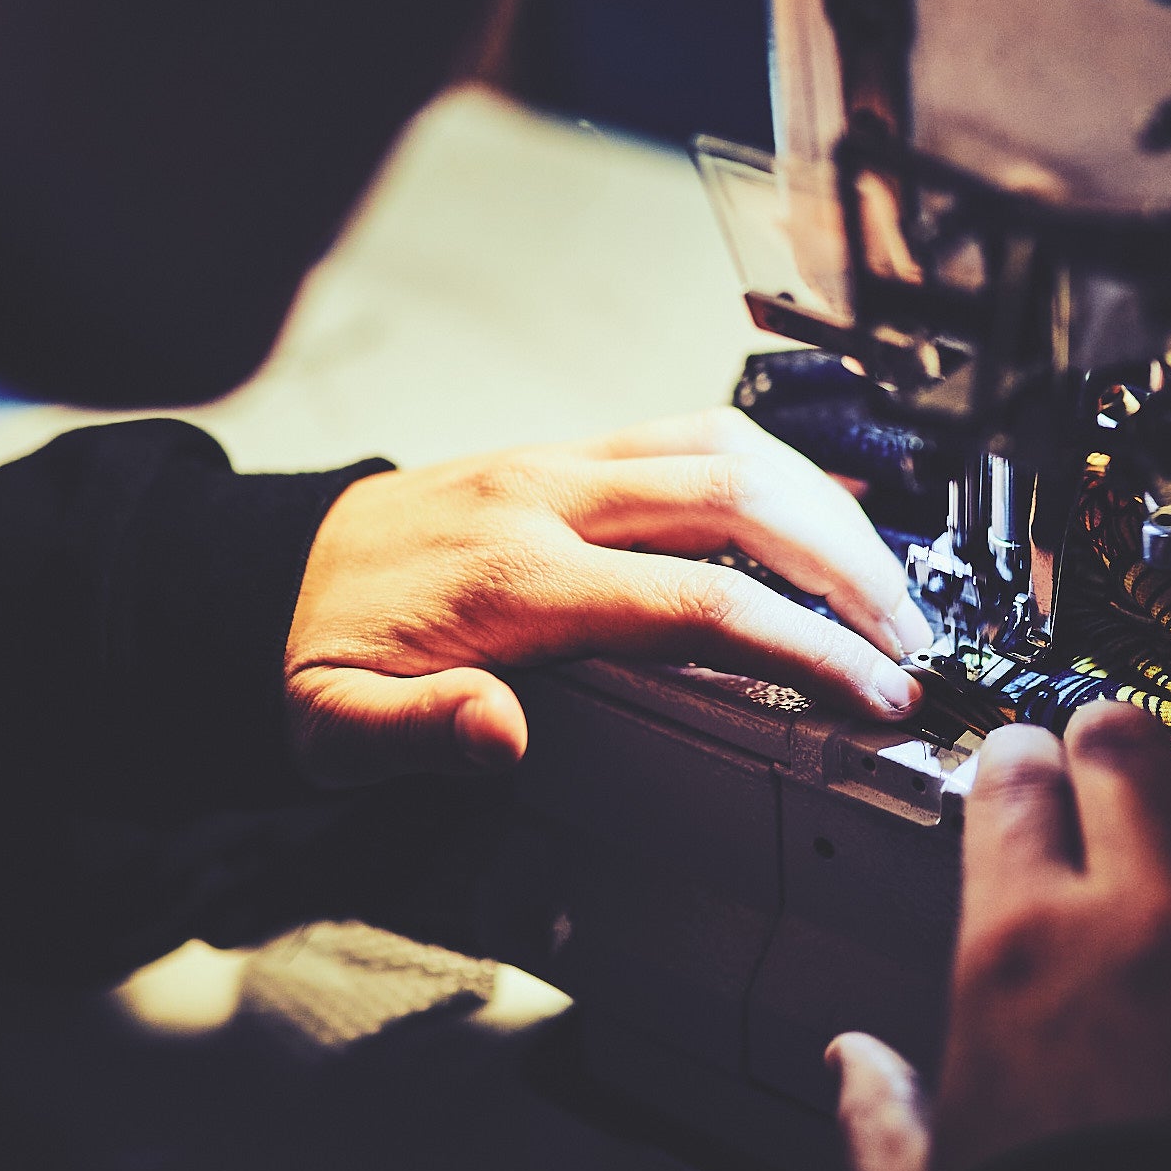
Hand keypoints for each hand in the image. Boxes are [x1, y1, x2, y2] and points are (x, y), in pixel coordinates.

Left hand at [284, 409, 930, 784]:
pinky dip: (774, 471)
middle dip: (849, 566)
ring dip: (825, 508)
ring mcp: (561, 461)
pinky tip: (814, 522)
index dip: (805, 643)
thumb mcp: (330, 727)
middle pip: (740, 497)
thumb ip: (410, 733)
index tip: (875, 691)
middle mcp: (548, 497)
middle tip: (910, 639)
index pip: (697, 600)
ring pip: (727, 447)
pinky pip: (693, 435)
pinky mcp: (566, 450)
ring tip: (886, 585)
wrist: (260, 572)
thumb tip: (500, 735)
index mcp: (511, 577)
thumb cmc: (311, 657)